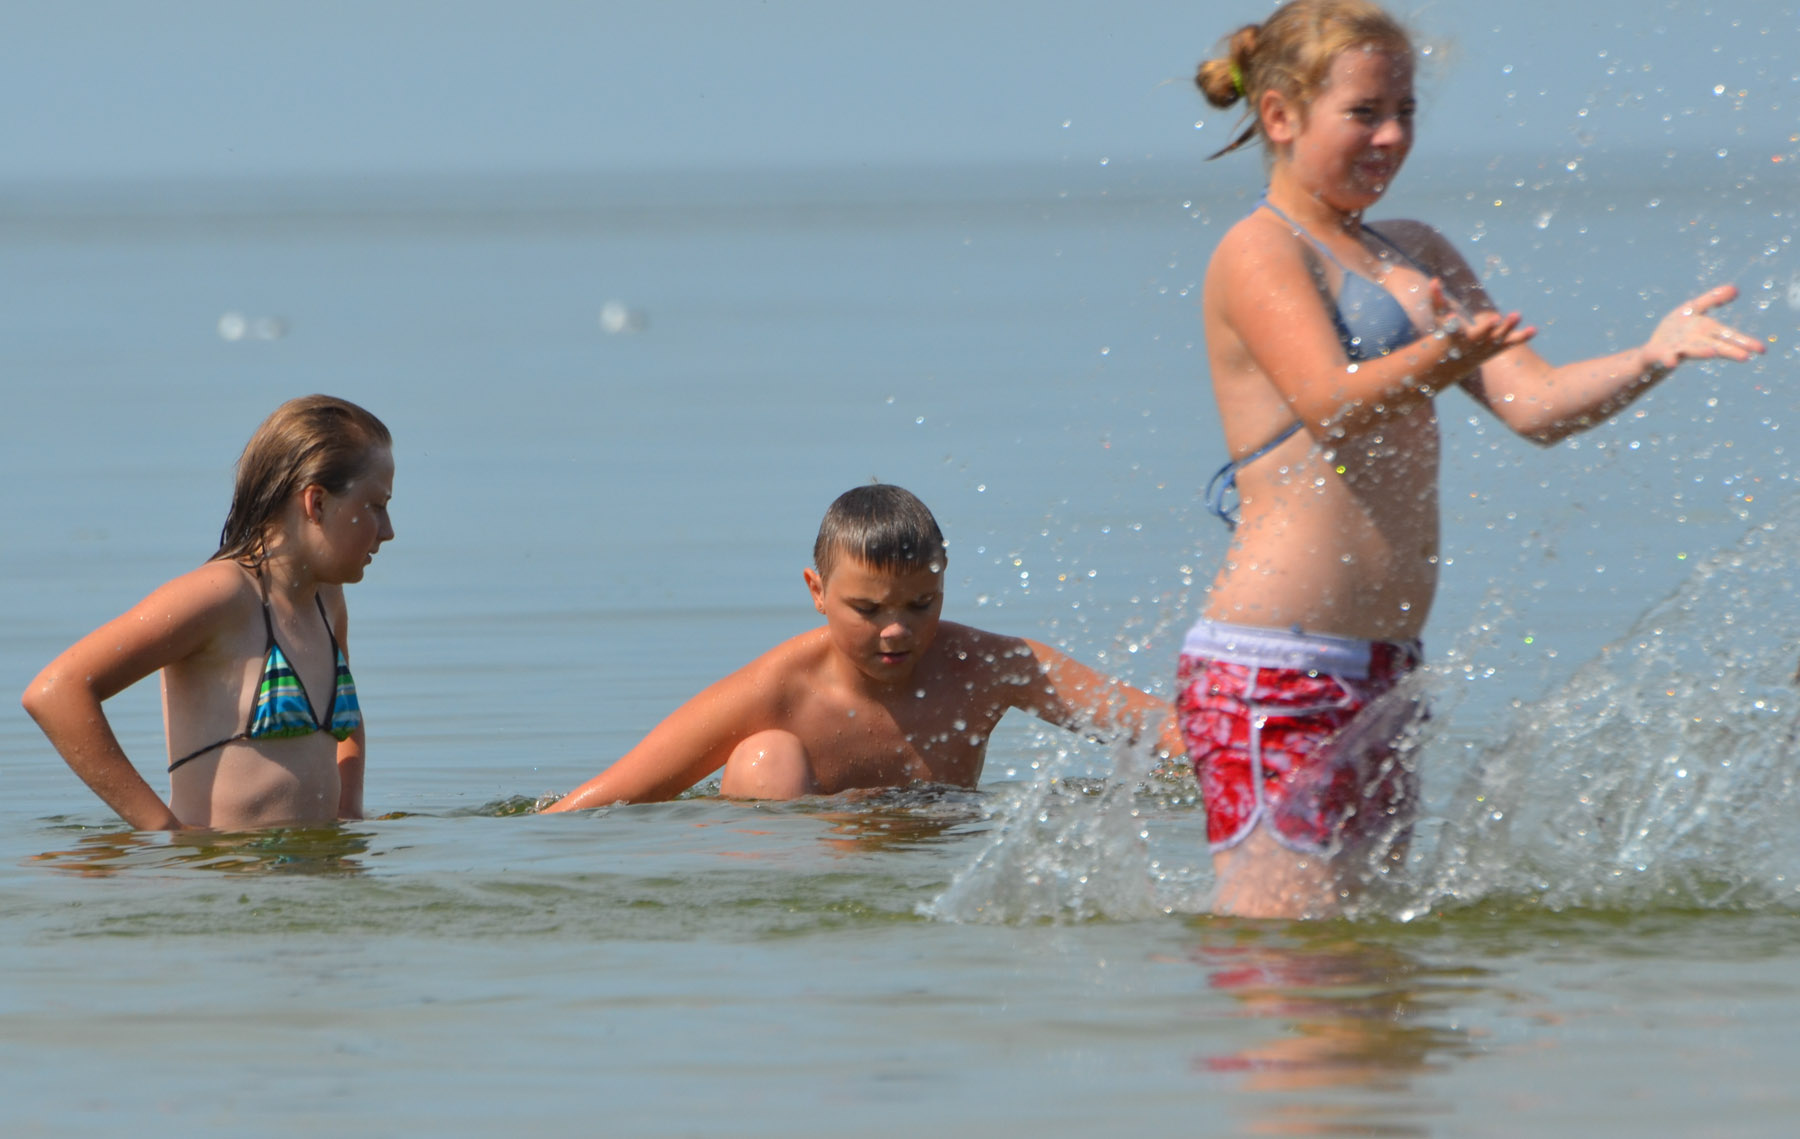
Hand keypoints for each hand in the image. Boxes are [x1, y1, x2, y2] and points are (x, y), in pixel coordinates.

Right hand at [1429, 279, 1534, 369]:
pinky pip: (1512, 342)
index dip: (1451, 322)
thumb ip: (1436, 299)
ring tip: (1517, 314)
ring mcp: (1488, 346)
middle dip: (1488, 327)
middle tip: (1496, 317)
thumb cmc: (1447, 333)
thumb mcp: (1440, 317)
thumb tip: (1434, 280)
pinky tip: (1534, 329)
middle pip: (1482, 334)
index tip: (1452, 316)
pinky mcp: (1499, 347)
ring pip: (1500, 337)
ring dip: (1509, 327)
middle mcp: (1474, 343)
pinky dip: (1523, 336)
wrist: (1457, 360)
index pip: (1454, 329)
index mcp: (1458, 335)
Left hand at [1643, 284, 1764, 371]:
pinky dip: (1669, 359)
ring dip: (1701, 352)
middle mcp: (1696, 343)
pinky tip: (1671, 362)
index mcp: (1707, 332)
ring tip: (1711, 352)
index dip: (1745, 342)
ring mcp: (1679, 349)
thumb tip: (1735, 289)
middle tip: (1746, 357)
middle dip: (1729, 351)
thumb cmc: (1676, 330)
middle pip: (1715, 346)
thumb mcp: (1693, 309)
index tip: (1762, 350)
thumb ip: (1712, 299)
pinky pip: (1666, 357)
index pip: (1729, 336)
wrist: (1652, 350)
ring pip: (1692, 351)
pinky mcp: (1661, 354)